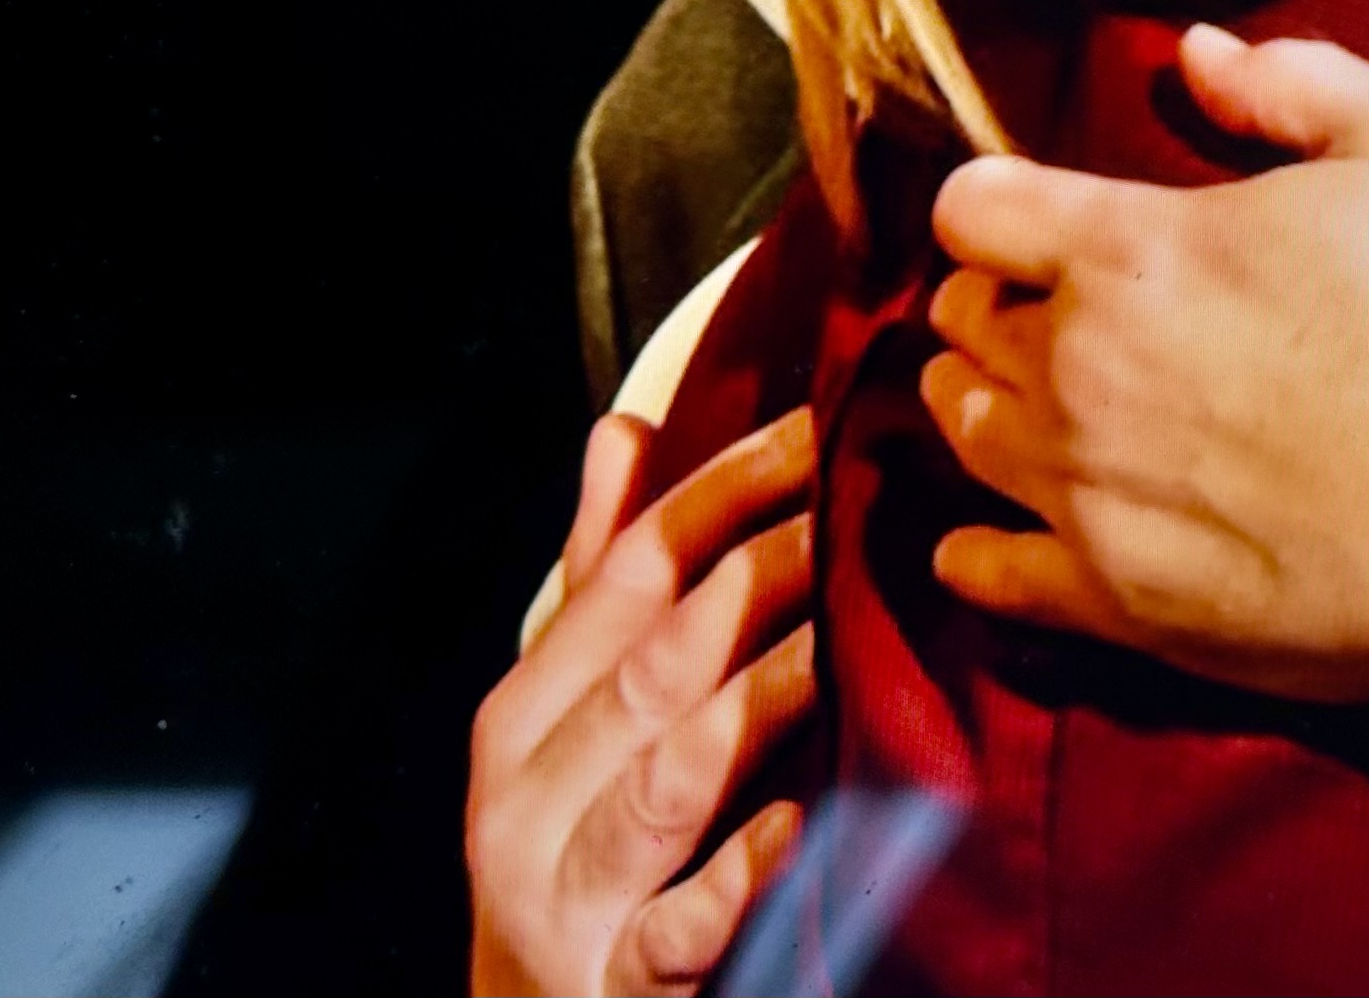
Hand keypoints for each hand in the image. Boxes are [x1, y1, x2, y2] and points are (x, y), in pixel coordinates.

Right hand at [465, 408, 819, 996]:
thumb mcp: (564, 720)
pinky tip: (801, 824)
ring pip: (667, 782)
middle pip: (652, 667)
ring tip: (835, 633)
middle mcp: (529, 801)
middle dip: (751, 580)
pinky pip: (684, 926)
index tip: (806, 429)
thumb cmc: (569, 853)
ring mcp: (569, 899)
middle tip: (849, 508)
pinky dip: (741, 875)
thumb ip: (599, 579)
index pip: (621, 578)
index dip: (715, 494)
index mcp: (519, 719)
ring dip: (753, 702)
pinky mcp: (618, 987)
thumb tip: (623, 427)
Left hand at [924, 26, 1368, 900]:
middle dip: (986, 297)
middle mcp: (1075, 368)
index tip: (1028, 211)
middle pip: (960, 318)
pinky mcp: (1110, 601)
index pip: (975, 207)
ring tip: (1008, 398)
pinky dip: (972, 552)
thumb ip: (1294, 85)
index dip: (996, 199)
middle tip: (1027, 302)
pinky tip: (977, 545)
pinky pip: (989, 573)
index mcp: (1129, 250)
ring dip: (975, 400)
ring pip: (966, 433)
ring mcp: (1081, 493)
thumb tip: (1193, 50)